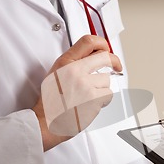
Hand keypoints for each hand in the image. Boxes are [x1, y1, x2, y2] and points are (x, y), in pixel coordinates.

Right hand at [33, 35, 121, 150]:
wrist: (47, 122)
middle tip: (116, 66)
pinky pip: (108, 94)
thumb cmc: (50, 102)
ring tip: (89, 96)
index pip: (88, 41)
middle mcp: (75, 70)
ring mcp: (85, 84)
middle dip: (114, 62)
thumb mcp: (56, 74)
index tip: (106, 48)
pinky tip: (91, 104)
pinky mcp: (93, 98)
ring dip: (102, 88)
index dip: (102, 43)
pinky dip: (103, 100)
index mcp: (65, 62)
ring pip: (107, 80)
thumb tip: (91, 58)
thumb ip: (72, 64)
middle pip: (105, 57)